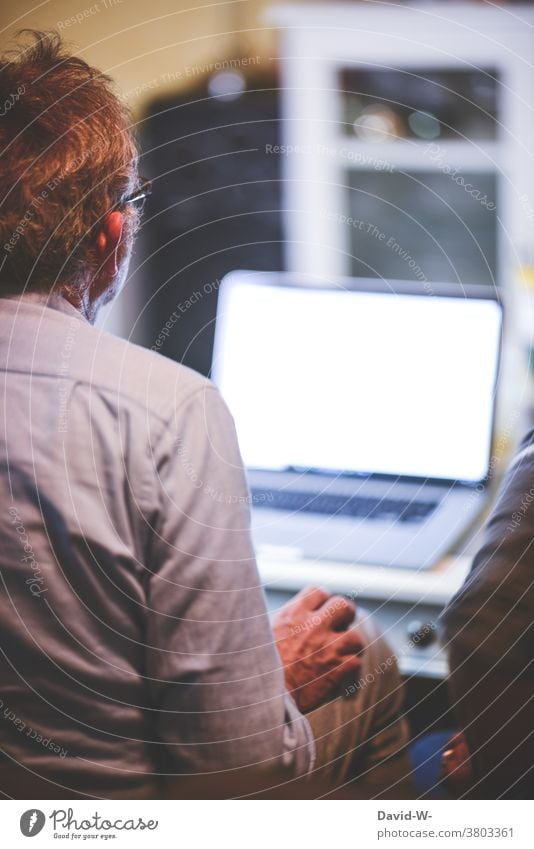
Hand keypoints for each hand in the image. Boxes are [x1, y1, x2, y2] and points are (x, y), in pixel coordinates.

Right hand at [272, 586, 363, 712]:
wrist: (264, 698)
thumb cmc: (258, 669)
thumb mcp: (263, 634)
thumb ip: (283, 623)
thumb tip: (291, 620)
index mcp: (293, 614)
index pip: (318, 592)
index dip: (322, 602)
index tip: (320, 613)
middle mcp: (313, 625)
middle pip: (343, 606)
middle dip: (346, 616)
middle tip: (340, 628)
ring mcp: (328, 646)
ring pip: (356, 637)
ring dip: (351, 648)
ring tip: (343, 657)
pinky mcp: (338, 668)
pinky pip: (356, 664)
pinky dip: (351, 674)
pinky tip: (343, 681)